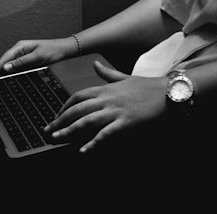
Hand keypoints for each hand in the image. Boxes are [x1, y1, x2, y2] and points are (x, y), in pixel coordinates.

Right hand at [0, 37, 77, 78]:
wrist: (64, 50)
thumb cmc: (52, 50)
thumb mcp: (37, 57)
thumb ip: (21, 62)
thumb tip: (6, 67)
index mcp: (20, 46)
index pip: (4, 58)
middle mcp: (20, 51)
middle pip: (5, 62)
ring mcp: (23, 56)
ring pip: (9, 66)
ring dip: (3, 74)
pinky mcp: (27, 62)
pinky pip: (16, 69)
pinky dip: (11, 75)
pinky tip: (7, 80)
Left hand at [44, 61, 166, 152]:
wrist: (167, 92)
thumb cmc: (148, 86)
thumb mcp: (125, 77)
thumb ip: (107, 74)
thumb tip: (95, 65)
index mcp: (106, 88)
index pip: (78, 96)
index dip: (64, 106)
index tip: (56, 115)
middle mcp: (107, 98)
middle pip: (77, 109)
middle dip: (60, 120)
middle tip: (48, 130)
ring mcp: (115, 110)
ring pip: (86, 120)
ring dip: (69, 130)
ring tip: (57, 139)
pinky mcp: (125, 122)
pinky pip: (105, 133)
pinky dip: (93, 142)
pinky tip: (84, 150)